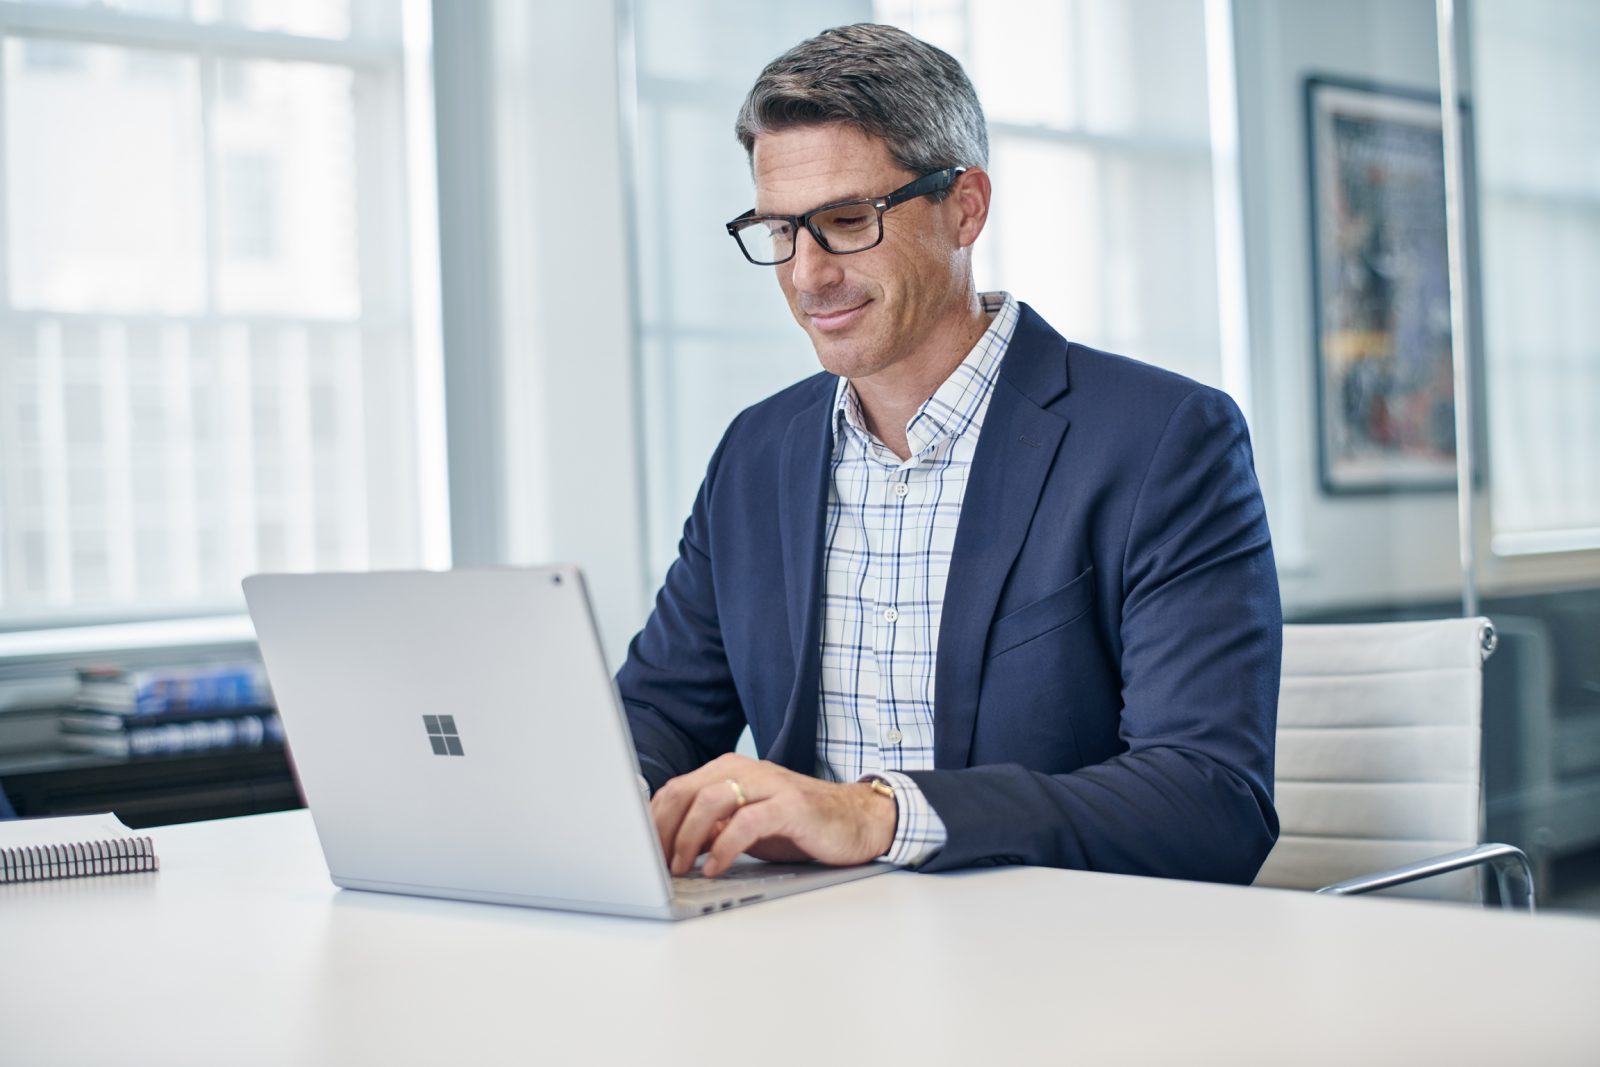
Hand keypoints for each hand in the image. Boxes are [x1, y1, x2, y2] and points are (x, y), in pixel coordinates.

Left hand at [650, 754, 896, 877]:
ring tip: (678, 867)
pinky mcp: (790, 806)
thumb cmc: (798, 825)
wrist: (856, 821)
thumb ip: (711, 827)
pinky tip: (714, 867)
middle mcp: (746, 770)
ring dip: (686, 838)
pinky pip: (746, 822)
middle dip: (662, 829)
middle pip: (685, 791)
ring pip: (710, 800)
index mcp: (729, 771)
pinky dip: (723, 846)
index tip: (639, 850)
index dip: (652, 820)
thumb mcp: (746, 825)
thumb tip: (668, 845)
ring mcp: (769, 785)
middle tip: (652, 862)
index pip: (676, 789)